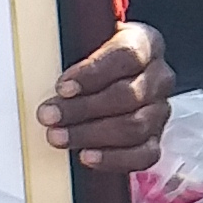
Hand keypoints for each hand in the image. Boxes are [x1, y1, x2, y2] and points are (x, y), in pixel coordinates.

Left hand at [39, 22, 171, 169]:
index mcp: (145, 43)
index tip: (63, 87)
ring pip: (135, 126)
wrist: (105, 79)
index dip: (93, 73)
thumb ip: (73, 51)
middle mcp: (159, 76)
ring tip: (58, 136)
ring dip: (91, 134)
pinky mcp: (155, 140)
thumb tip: (42, 66)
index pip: (126, 56)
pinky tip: (87, 156)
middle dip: (83, 109)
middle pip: (128, 95)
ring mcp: (160, 110)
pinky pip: (144, 155)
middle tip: (49, 115)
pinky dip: (114, 158)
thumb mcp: (84, 45)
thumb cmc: (92, 60)